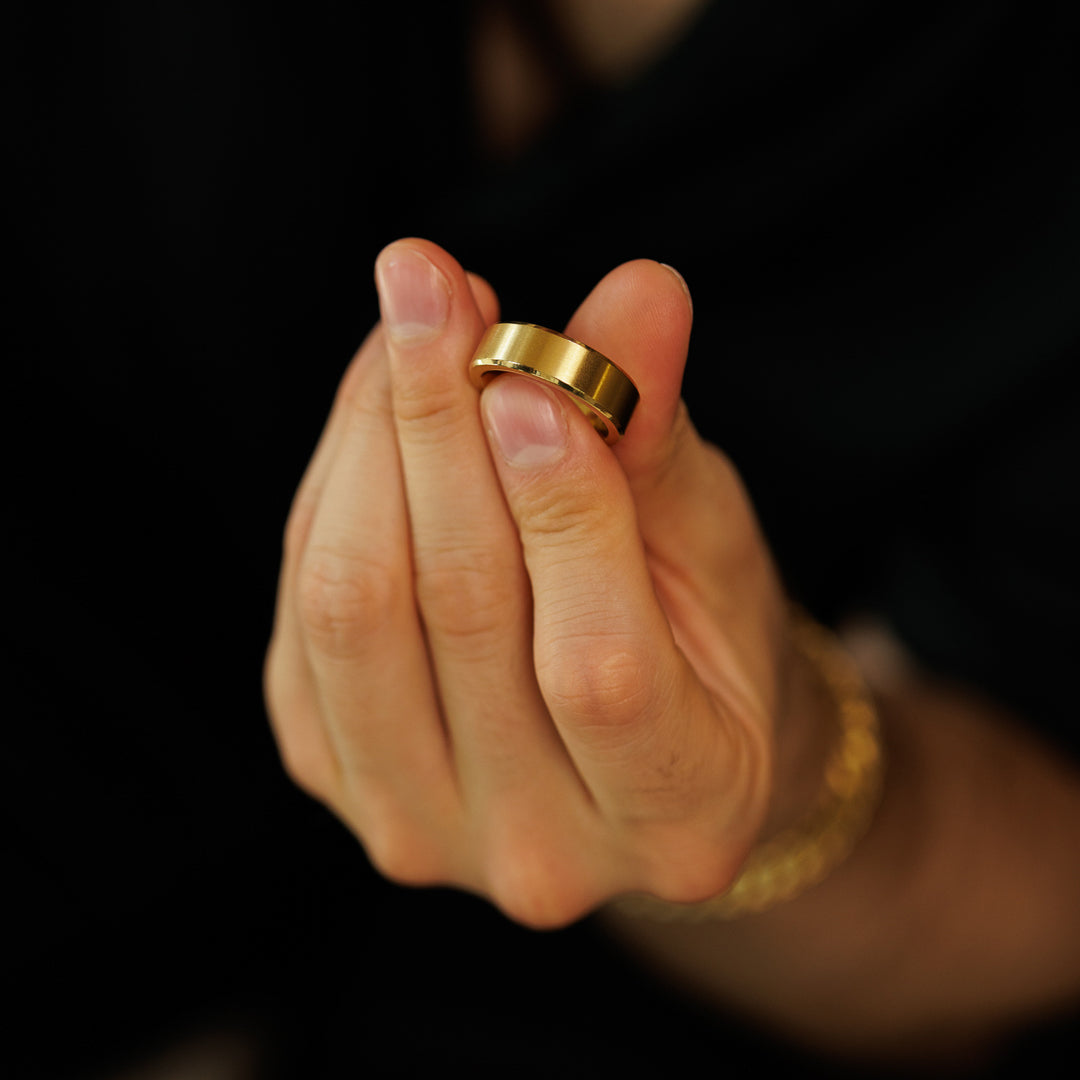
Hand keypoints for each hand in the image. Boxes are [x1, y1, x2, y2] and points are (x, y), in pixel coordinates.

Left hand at [264, 238, 809, 927]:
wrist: (642, 742)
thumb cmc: (702, 639)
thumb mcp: (712, 542)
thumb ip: (662, 434)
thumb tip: (638, 294)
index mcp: (682, 814)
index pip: (601, 666)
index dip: (560, 507)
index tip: (525, 362)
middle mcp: (539, 855)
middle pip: (457, 616)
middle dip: (438, 425)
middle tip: (431, 281)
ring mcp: (420, 827)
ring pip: (356, 609)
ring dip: (372, 441)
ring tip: (410, 327)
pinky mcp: (334, 773)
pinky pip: (305, 608)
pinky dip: (334, 488)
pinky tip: (378, 413)